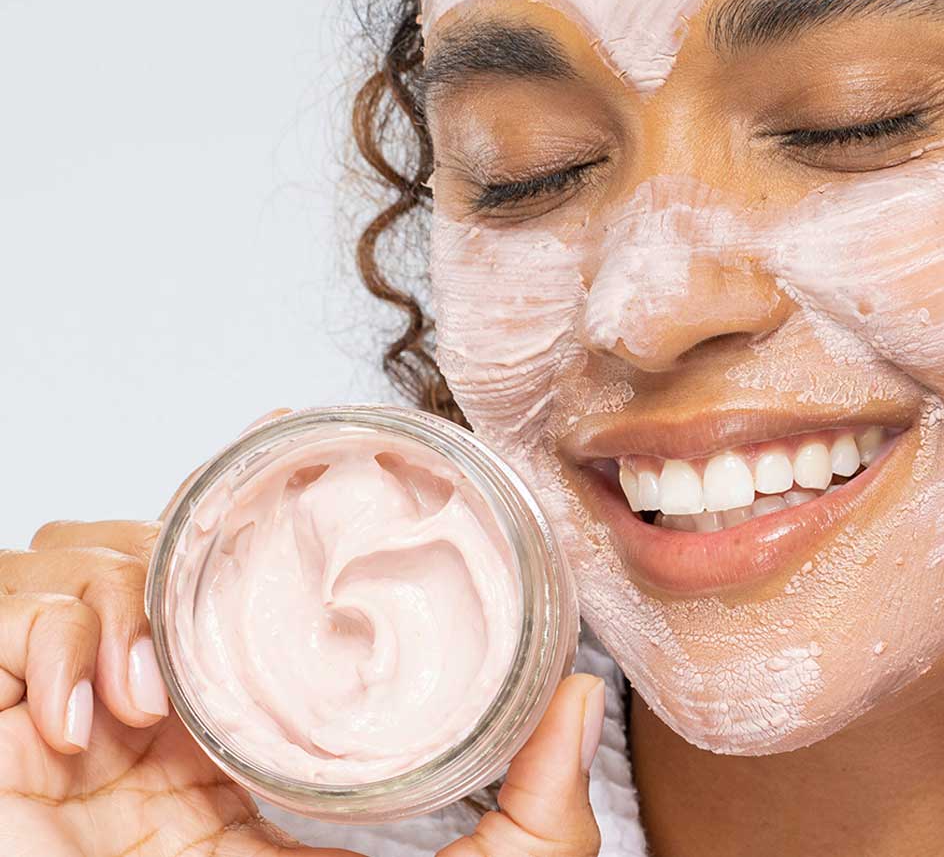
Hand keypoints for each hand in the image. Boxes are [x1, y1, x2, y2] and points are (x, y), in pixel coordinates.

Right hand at [1, 408, 602, 855]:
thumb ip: (537, 814)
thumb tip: (586, 696)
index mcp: (243, 735)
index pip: (231, 588)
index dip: (249, 511)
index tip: (291, 433)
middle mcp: (154, 719)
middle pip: (146, 554)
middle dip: (174, 537)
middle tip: (215, 554)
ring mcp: (71, 730)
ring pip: (66, 567)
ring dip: (110, 597)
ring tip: (152, 694)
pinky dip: (38, 638)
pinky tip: (84, 720)